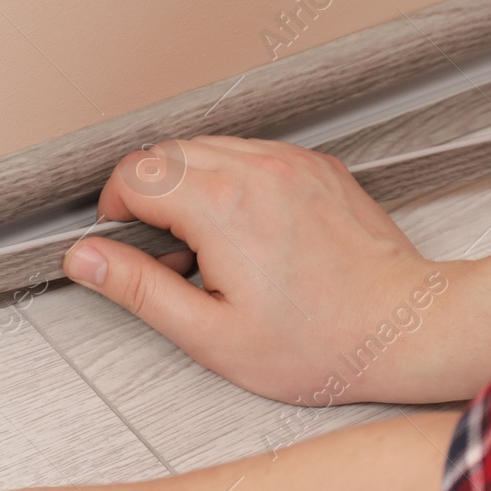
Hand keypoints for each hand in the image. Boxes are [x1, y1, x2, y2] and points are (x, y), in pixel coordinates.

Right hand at [62, 137, 457, 404]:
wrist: (405, 328)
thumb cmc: (319, 344)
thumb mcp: (210, 334)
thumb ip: (139, 289)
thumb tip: (85, 258)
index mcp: (220, 207)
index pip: (134, 174)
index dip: (115, 210)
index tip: (124, 243)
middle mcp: (255, 169)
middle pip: (164, 152)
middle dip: (149, 196)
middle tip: (167, 254)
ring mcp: (290, 161)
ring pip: (207, 146)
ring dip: (189, 184)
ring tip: (208, 246)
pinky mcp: (316, 166)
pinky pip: (250, 153)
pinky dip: (231, 180)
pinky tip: (246, 232)